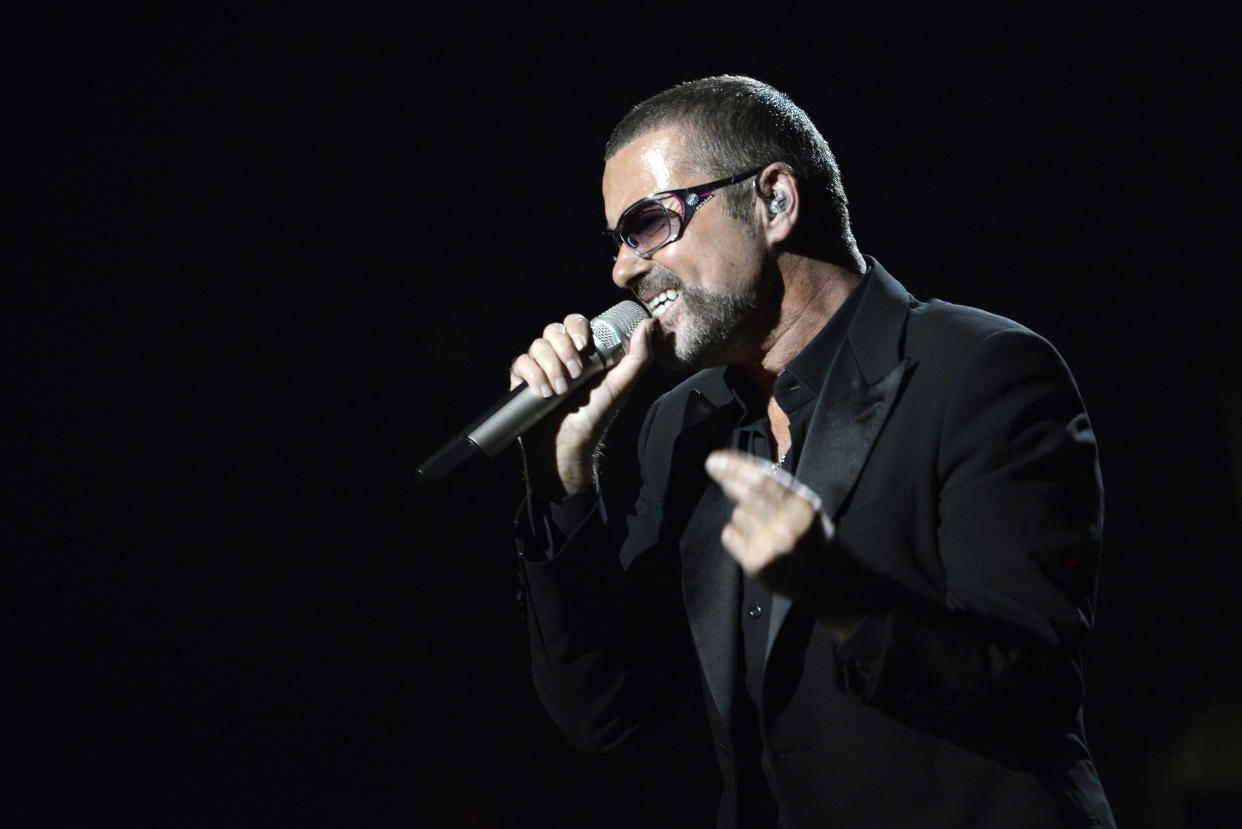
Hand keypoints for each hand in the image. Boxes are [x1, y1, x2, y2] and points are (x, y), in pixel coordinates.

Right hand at [509, 313, 654, 498]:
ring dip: (551, 367)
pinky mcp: (522, 379)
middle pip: (553, 330)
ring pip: (537, 345)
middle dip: (564, 350)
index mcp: (582, 352)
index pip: (574, 322)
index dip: (577, 328)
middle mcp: (559, 355)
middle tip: (575, 374)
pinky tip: (544, 393)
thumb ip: (638, 357)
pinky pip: (521, 362)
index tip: (584, 346)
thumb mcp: (621, 386)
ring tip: (561, 390)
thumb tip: (647, 324)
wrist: (568, 445)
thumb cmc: (595, 416)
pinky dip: (533, 376)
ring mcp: (540, 366)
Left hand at [705, 449, 866, 639]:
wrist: (824, 581)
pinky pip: (730, 535)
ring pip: (738, 513)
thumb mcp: (806, 508)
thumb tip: (738, 473)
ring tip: (761, 526)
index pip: (764, 481)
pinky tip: (752, 541)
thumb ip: (778, 490)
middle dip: (727, 476)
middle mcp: (786, 526)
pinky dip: (735, 534)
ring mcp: (770, 546)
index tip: (716, 459)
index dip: (737, 467)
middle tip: (713, 465)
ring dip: (742, 513)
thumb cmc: (810, 536)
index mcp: (802, 508)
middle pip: (748, 494)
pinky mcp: (756, 563)